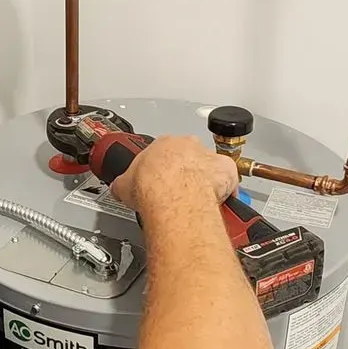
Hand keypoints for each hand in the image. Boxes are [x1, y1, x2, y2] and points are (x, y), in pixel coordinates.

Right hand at [111, 136, 240, 211]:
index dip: (163, 169)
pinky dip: (227, 192)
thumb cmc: (150, 186)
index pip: (165, 153)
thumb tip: (118, 188)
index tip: (162, 180)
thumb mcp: (124, 184)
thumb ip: (123, 183)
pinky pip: (229, 181)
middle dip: (186, 173)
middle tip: (179, 192)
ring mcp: (208, 158)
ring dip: (206, 181)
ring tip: (198, 201)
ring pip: (210, 167)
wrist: (170, 194)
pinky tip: (220, 204)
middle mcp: (188, 146)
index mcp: (164, 144)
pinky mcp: (225, 171)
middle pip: (190, 157)